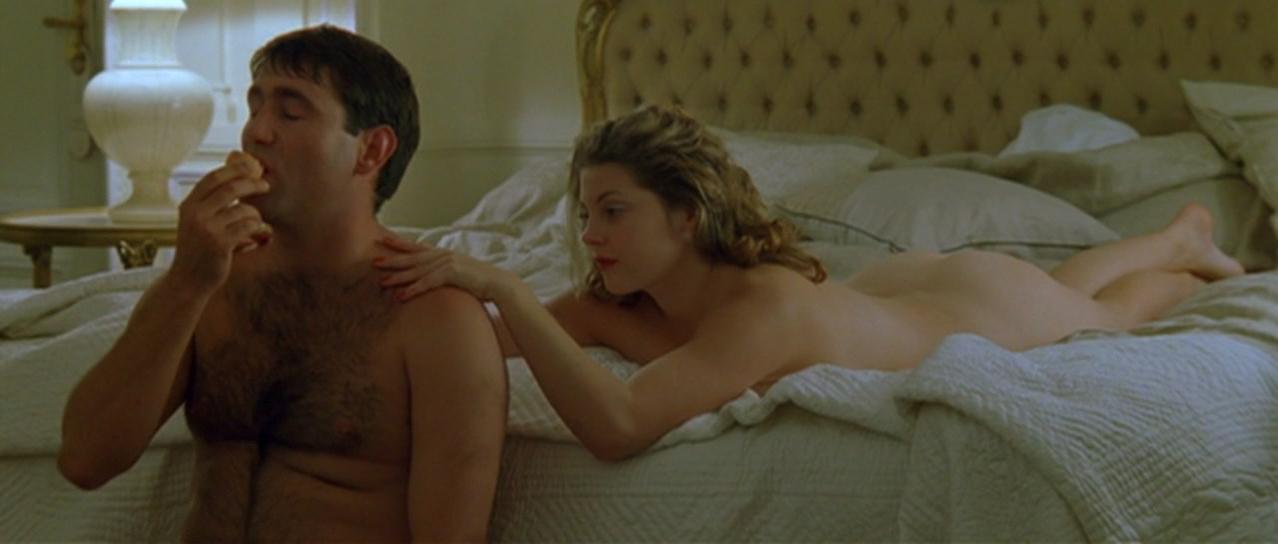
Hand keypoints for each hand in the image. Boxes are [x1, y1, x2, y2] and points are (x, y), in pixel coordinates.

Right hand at [168, 151, 272, 291]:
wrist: (188, 281)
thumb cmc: (198, 250)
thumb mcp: (197, 223)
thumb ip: (212, 203)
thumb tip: (239, 178)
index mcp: (188, 205)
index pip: (213, 177)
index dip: (234, 169)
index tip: (251, 166)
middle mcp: (195, 214)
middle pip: (231, 188)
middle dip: (252, 184)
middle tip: (266, 186)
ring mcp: (207, 228)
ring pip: (243, 209)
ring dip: (255, 214)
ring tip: (255, 223)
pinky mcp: (220, 244)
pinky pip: (248, 226)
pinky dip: (257, 228)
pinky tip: (256, 236)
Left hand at [374, 237, 518, 302]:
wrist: (498, 284)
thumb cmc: (479, 282)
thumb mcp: (459, 273)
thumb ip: (445, 271)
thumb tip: (435, 276)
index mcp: (444, 254)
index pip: (417, 247)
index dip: (399, 244)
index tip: (382, 240)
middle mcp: (443, 255)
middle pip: (412, 258)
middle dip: (392, 259)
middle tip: (373, 261)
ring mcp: (447, 263)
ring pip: (417, 271)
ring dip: (398, 277)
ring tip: (381, 282)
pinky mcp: (452, 274)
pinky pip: (427, 283)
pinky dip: (413, 289)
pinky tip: (401, 296)